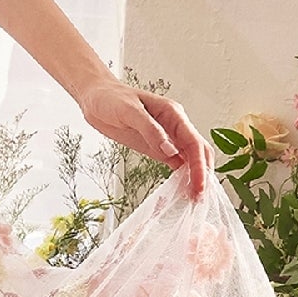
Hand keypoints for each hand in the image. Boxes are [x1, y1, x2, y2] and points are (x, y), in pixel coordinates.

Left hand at [78, 77, 213, 200]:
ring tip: (194, 198)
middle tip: (199, 197)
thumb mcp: (130, 112)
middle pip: (198, 151)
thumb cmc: (111, 98)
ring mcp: (167, 137)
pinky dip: (181, 175)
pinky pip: (175, 162)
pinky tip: (181, 189)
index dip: (199, 165)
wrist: (95, 98)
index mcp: (173, 114)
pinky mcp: (156, 147)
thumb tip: (171, 151)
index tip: (199, 185)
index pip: (194, 142)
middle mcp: (175, 126)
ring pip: (190, 158)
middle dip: (202, 174)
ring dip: (194, 177)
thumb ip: (151, 130)